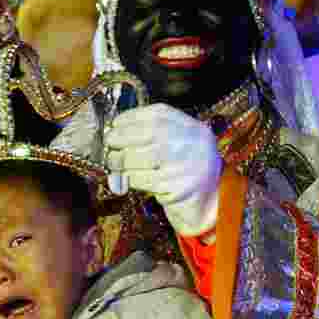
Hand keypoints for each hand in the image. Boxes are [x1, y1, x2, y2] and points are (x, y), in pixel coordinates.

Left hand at [105, 104, 221, 236]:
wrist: (209, 205)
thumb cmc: (185, 173)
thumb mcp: (178, 147)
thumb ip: (155, 136)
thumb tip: (116, 131)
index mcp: (194, 128)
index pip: (159, 114)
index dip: (132, 117)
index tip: (116, 124)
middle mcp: (194, 143)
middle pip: (149, 133)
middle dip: (122, 138)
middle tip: (110, 144)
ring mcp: (188, 166)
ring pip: (142, 157)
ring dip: (120, 161)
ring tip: (115, 164)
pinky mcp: (178, 188)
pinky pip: (142, 179)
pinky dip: (129, 179)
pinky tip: (128, 180)